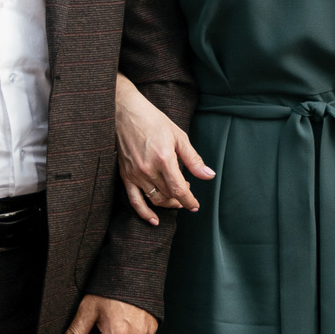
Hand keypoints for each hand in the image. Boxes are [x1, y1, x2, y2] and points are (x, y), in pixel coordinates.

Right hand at [115, 74, 212, 222]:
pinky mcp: (125, 176)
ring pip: (154, 199)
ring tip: (175, 200)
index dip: (189, 200)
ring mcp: (135, 174)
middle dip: (181, 199)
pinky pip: (134, 200)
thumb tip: (209, 175)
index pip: (179, 190)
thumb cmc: (154, 121)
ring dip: (167, 204)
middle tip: (187, 193)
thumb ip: (193, 159)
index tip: (195, 205)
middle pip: (168, 196)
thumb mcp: (179, 137)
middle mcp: (148, 170)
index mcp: (164, 159)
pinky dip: (144, 212)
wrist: (126, 114)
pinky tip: (153, 219)